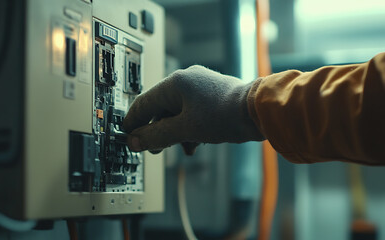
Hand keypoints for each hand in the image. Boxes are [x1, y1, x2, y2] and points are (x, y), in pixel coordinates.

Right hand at [123, 65, 263, 153]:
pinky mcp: (211, 95)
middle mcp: (186, 81)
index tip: (126, 135)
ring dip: (173, 131)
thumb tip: (135, 141)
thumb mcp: (185, 129)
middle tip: (151, 147)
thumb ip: (156, 136)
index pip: (143, 103)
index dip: (132, 121)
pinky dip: (188, 128)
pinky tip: (193, 143)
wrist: (258, 112)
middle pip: (159, 108)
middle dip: (156, 130)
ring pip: (176, 112)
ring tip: (176, 147)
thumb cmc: (225, 114)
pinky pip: (191, 112)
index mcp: (175, 83)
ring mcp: (200, 87)